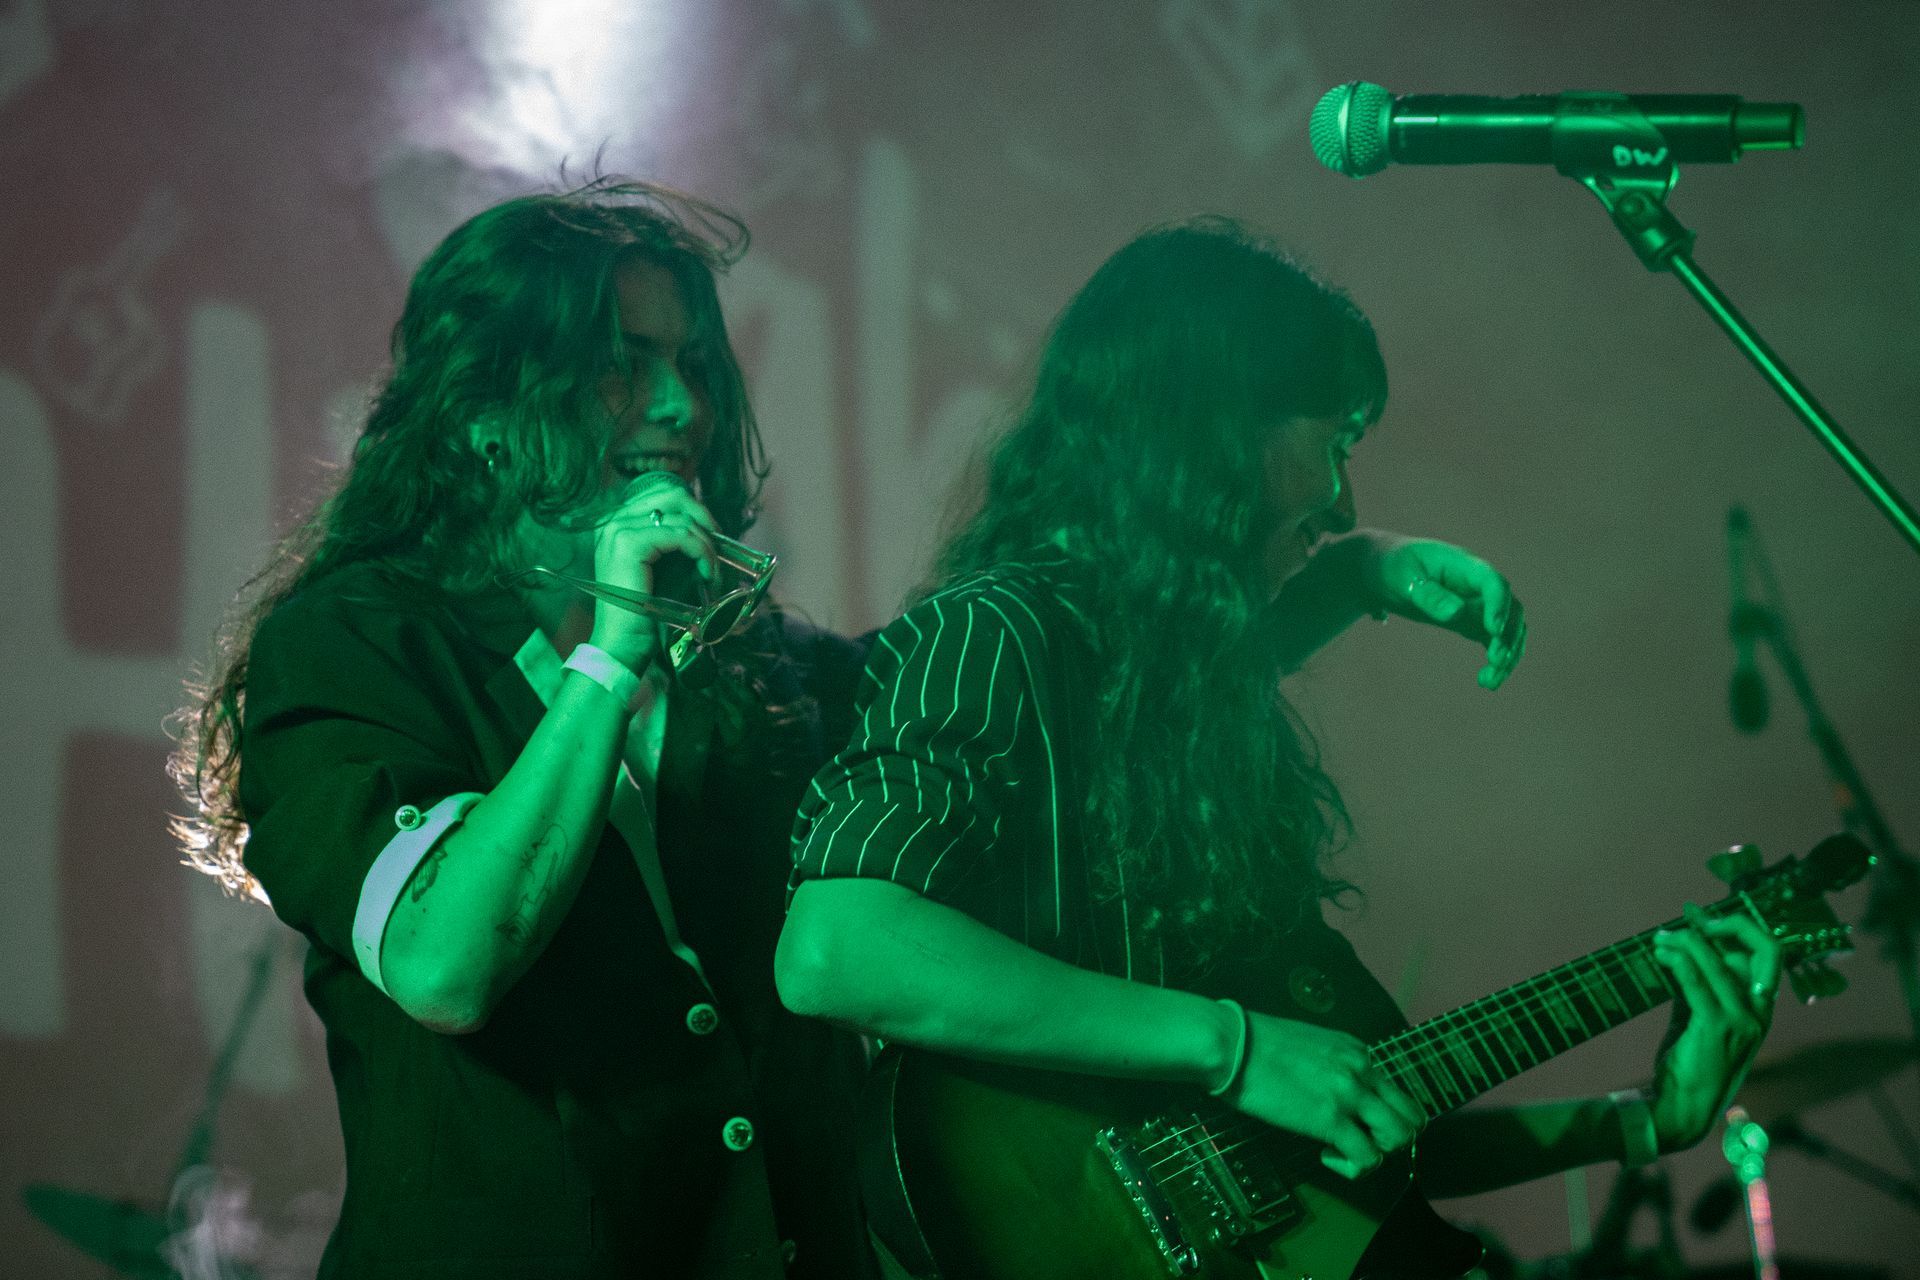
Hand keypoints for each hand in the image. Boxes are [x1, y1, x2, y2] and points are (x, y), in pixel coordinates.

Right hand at [588, 472, 718, 670]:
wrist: (622, 644)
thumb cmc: (645, 611)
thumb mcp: (664, 567)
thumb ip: (676, 543)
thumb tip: (711, 527)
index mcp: (619, 523)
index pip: (666, 496)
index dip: (696, 513)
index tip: (714, 539)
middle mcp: (614, 520)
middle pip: (674, 495)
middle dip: (705, 519)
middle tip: (720, 549)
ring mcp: (619, 529)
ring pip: (683, 518)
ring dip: (708, 545)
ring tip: (713, 573)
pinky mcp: (630, 544)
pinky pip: (682, 535)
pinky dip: (703, 553)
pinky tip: (707, 575)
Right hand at [1227, 1012, 1424, 1179]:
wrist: (1231, 1043)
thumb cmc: (1252, 1042)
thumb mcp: (1308, 1044)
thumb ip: (1329, 1066)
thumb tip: (1327, 1091)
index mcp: (1356, 1050)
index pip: (1393, 1091)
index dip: (1378, 1115)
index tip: (1351, 1122)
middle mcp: (1362, 1069)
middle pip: (1411, 1116)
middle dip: (1391, 1138)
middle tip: (1358, 1142)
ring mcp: (1350, 1094)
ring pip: (1400, 1137)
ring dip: (1378, 1152)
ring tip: (1345, 1151)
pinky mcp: (1331, 1119)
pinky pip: (1367, 1157)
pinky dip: (1353, 1167)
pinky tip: (1326, 1157)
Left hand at [1362, 534, 1525, 689]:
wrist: (1385, 571)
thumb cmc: (1393, 569)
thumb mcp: (1402, 578)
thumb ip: (1428, 595)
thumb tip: (1457, 612)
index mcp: (1463, 566)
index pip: (1492, 582)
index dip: (1498, 605)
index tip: (1493, 630)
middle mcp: (1477, 585)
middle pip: (1510, 607)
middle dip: (1509, 635)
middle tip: (1496, 660)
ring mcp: (1477, 604)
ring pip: (1507, 628)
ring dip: (1507, 653)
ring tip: (1490, 681)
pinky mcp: (1471, 621)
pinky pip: (1493, 640)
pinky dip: (1496, 660)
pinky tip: (1486, 681)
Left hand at [1647, 905, 1781, 1151]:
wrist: (1683, 1109)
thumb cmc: (1690, 1065)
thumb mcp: (1698, 1020)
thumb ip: (1697, 989)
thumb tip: (1680, 954)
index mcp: (1761, 1010)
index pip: (1767, 956)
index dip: (1738, 930)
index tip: (1701, 918)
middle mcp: (1760, 1013)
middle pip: (1765, 950)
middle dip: (1731, 925)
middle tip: (1692, 918)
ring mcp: (1743, 1022)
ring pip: (1721, 963)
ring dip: (1687, 943)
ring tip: (1660, 939)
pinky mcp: (1717, 1028)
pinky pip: (1698, 983)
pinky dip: (1680, 962)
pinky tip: (1663, 954)